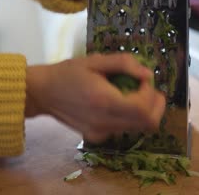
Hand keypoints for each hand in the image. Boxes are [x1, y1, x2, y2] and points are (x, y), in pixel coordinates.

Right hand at [25, 53, 165, 142]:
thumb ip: (124, 64)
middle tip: (148, 88)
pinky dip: (129, 117)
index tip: (143, 79)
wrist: (42, 92)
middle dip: (155, 105)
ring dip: (143, 111)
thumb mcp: (95, 60)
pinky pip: (124, 129)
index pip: (143, 108)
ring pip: (138, 129)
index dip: (151, 93)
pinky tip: (117, 103)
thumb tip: (148, 74)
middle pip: (147, 124)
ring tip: (131, 93)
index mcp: (104, 101)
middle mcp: (104, 122)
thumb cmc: (67, 72)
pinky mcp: (96, 137)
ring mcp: (100, 133)